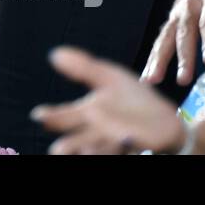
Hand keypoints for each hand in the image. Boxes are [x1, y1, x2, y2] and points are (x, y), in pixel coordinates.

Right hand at [35, 47, 187, 154]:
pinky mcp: (138, 146)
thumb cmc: (133, 100)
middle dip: (69, 146)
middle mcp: (99, 132)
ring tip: (85, 151)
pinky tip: (124, 138)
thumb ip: (84, 67)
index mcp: (88, 114)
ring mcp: (117, 142)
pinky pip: (127, 149)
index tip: (39, 115)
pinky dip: (124, 145)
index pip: (64, 117)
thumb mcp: (109, 77)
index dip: (51, 117)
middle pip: (78, 142)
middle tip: (59, 149)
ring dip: (91, 151)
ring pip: (99, 151)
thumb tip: (54, 53)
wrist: (166, 118)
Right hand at [142, 0, 204, 85]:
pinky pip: (160, 41)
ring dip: (160, 60)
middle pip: (185, 33)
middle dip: (184, 57)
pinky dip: (154, 58)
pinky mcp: (171, 21)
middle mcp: (191, 5)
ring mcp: (178, 13)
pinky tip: (149, 77)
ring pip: (166, 37)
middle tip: (184, 79)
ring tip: (154, 80)